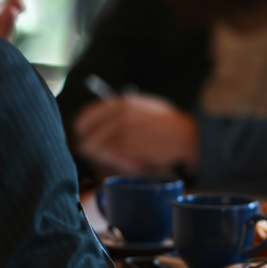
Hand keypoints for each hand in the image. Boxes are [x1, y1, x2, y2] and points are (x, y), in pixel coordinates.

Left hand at [73, 94, 199, 174]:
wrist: (183, 134)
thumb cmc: (166, 122)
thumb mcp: (141, 107)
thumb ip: (121, 112)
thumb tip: (102, 124)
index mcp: (118, 103)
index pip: (85, 116)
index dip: (83, 130)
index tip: (87, 138)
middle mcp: (116, 115)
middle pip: (85, 135)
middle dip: (90, 146)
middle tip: (100, 153)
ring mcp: (120, 132)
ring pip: (97, 150)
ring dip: (109, 158)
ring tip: (128, 159)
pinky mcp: (127, 148)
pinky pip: (114, 160)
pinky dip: (123, 164)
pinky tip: (137, 163)